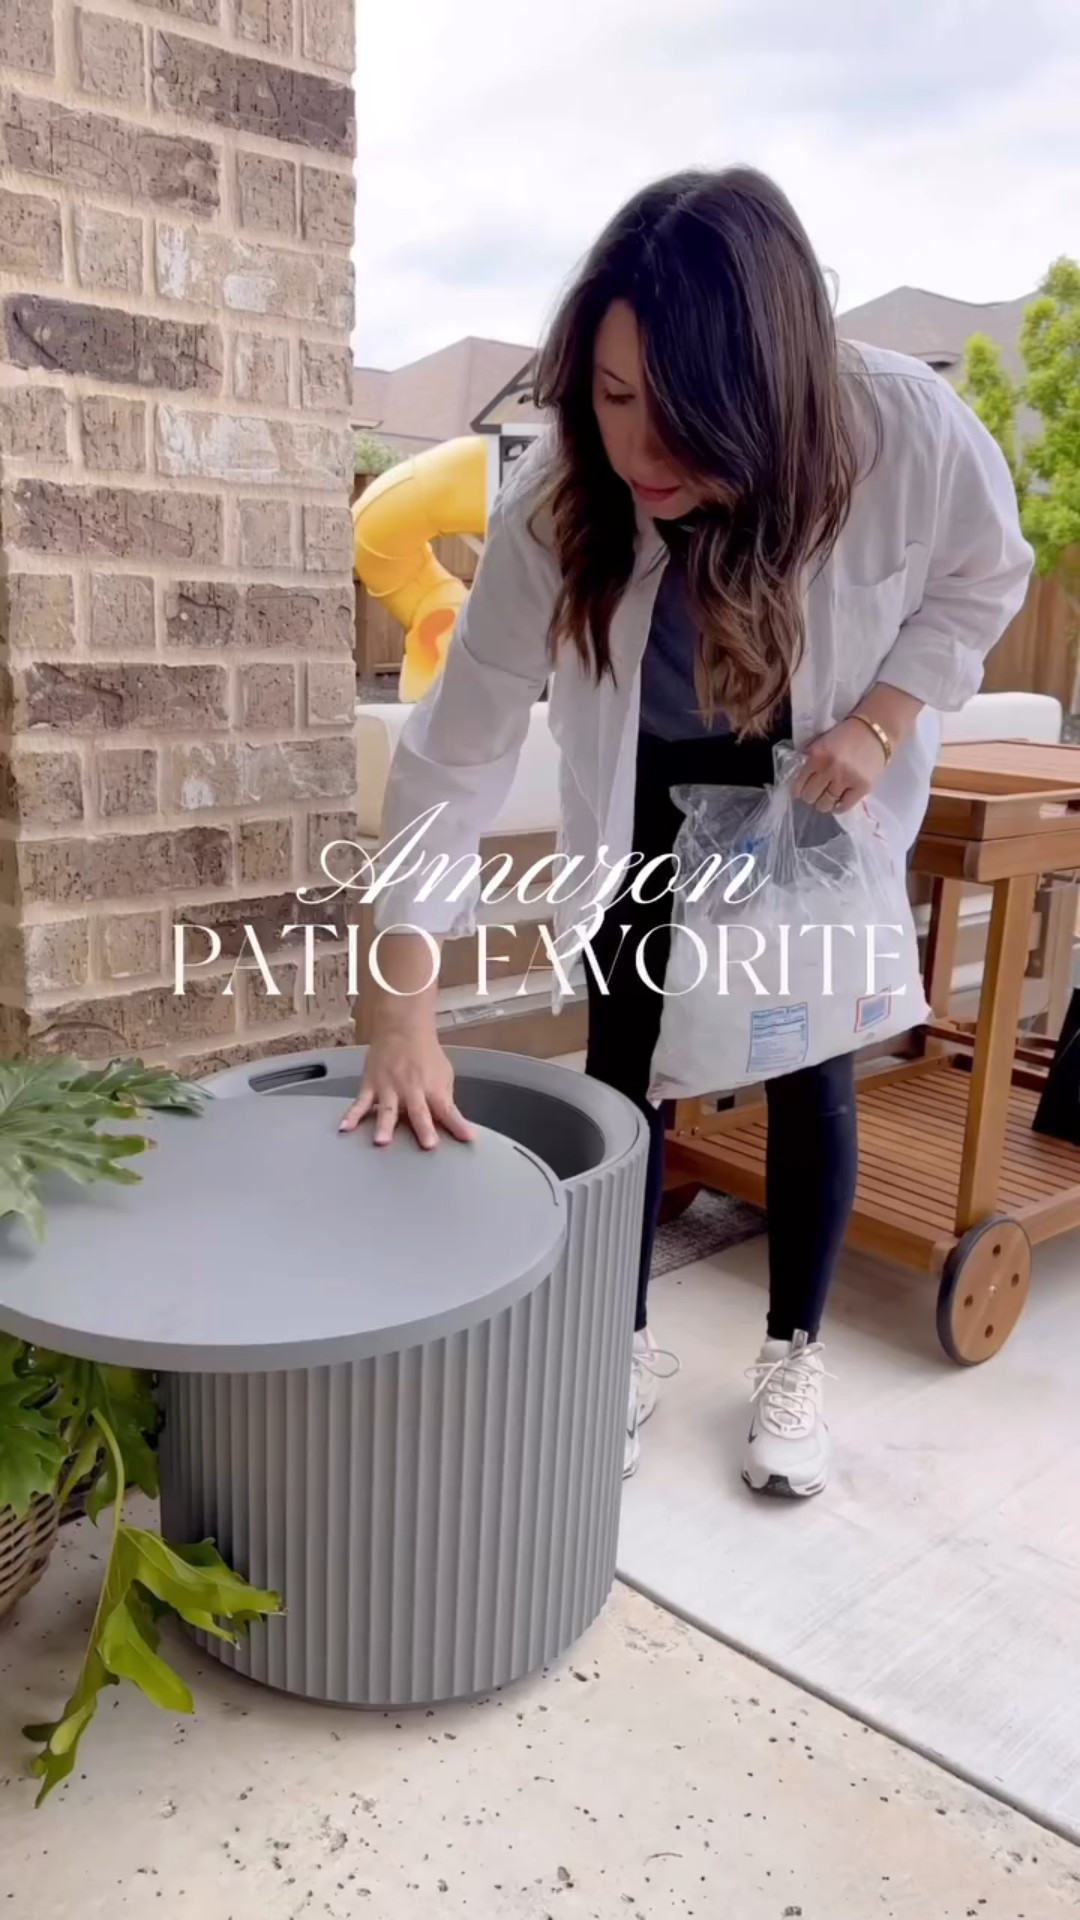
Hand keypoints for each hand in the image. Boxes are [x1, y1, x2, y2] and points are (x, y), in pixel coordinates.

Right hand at [339, 1019, 475, 1149]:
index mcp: (432, 1088)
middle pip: (419, 1112)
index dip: (458, 1124)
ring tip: (381, 1141)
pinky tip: (345, 1128)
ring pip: (387, 1109)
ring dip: (385, 1126)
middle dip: (424, 1128)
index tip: (467, 1137)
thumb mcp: (443, 1073)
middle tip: (428, 1145)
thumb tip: (446, 1121)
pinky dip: (352, 1115)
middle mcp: (411, 1090)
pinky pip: (361, 1103)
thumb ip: (443, 1098)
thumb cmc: (425, 1054)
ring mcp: (389, 1088)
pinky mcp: (371, 1085)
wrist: (402, 1028)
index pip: (448, 1110)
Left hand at [790, 715, 887, 812]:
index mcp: (816, 756)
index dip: (798, 791)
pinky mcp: (862, 787)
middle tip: (816, 792)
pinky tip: (838, 801)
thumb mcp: (821, 742)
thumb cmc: (845, 735)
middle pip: (810, 797)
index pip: (798, 786)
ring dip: (824, 803)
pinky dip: (838, 807)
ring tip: (827, 797)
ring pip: (825, 804)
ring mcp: (847, 779)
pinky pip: (844, 807)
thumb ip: (810, 759)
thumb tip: (799, 780)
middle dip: (811, 796)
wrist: (875, 730)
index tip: (801, 791)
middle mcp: (830, 769)